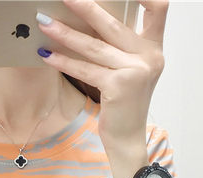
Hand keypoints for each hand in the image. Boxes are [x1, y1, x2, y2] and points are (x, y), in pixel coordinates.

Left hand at [36, 0, 167, 148]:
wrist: (127, 139)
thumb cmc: (124, 105)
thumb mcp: (128, 71)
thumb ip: (119, 47)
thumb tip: (87, 21)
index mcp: (154, 49)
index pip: (158, 8)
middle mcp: (149, 57)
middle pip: (113, 22)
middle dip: (85, 6)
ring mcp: (135, 72)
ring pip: (94, 46)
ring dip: (65, 33)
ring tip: (44, 23)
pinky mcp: (119, 87)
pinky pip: (86, 69)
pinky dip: (64, 61)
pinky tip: (47, 55)